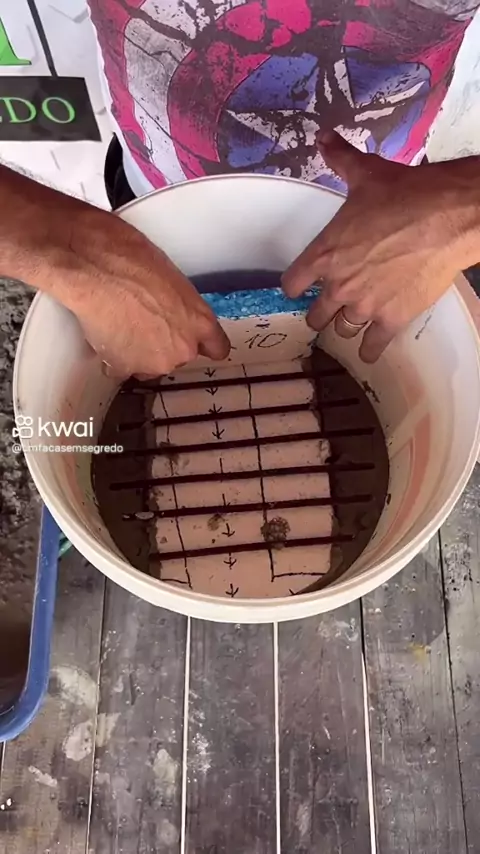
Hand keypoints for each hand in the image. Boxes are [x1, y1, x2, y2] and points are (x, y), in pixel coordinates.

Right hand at [60, 210, 229, 377]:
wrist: (97, 269)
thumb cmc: (133, 260)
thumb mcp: (172, 280)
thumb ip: (180, 308)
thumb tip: (170, 313)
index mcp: (201, 322)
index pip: (217, 348)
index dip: (201, 344)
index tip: (191, 341)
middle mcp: (184, 349)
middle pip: (177, 357)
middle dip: (161, 346)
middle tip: (140, 323)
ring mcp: (155, 362)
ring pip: (147, 366)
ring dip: (135, 354)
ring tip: (118, 326)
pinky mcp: (126, 368)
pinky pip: (120, 369)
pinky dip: (112, 357)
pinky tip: (104, 334)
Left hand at [282, 132, 468, 361]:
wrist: (447, 217)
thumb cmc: (405, 195)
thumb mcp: (366, 174)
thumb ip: (340, 160)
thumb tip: (324, 138)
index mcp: (324, 254)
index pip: (291, 285)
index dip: (295, 286)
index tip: (301, 286)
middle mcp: (338, 286)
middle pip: (314, 316)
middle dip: (321, 311)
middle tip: (330, 306)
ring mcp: (364, 306)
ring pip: (342, 331)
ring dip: (347, 326)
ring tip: (355, 319)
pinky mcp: (391, 320)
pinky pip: (371, 348)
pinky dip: (369, 351)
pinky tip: (369, 351)